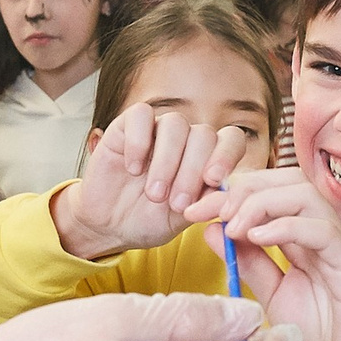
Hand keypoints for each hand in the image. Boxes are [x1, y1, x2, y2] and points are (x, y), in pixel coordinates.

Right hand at [51, 103, 253, 260]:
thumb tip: (227, 194)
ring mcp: (156, 130)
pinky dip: (139, 142)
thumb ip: (206, 203)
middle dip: (192, 171)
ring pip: (175, 124)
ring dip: (167, 161)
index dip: (226, 155)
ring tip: (154, 194)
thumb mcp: (183, 219)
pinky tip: (133, 169)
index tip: (213, 180)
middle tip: (177, 203)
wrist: (109, 225)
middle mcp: (186, 140)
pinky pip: (141, 115)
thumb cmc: (149, 220)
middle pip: (203, 134)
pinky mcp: (127, 126)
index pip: (231, 140)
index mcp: (206, 158)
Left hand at [184, 169, 340, 340]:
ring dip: (261, 202)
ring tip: (234, 226)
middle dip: (243, 189)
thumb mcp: (271, 295)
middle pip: (287, 180)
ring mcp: (340, 245)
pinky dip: (286, 226)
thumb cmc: (322, 336)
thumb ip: (248, 262)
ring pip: (305, 195)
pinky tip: (257, 237)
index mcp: (302, 237)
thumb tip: (213, 230)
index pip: (268, 192)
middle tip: (210, 211)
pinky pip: (322, 230)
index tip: (193, 211)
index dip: (230, 194)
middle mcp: (322, 232)